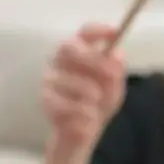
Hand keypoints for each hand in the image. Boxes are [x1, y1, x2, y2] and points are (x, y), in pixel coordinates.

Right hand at [43, 24, 126, 148]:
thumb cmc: (97, 103)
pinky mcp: (46, 99)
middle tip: (111, 74)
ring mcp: (50, 79)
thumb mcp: (114, 88)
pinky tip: (88, 115)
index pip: (84, 33)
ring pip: (68, 78)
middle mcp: (61, 60)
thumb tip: (117, 54)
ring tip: (97, 102)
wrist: (82, 132)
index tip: (115, 34)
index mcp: (80, 52)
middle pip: (68, 46)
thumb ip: (116, 71)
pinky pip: (63, 102)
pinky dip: (81, 110)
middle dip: (92, 59)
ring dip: (88, 91)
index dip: (98, 31)